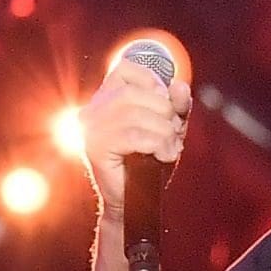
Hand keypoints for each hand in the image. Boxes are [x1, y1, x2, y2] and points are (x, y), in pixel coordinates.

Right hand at [78, 61, 191, 215]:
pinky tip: (163, 156)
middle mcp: (92, 110)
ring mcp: (91, 129)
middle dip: (164, 113)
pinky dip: (158, 145)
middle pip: (134, 93)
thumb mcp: (170, 129)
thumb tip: (180, 86)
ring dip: (164, 132)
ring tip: (169, 149)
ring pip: (136, 115)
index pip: (125, 68)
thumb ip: (176, 107)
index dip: (152, 82)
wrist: (137, 202)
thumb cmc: (151, 164)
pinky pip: (134, 136)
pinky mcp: (95, 148)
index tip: (165, 107)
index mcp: (105, 99)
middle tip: (172, 136)